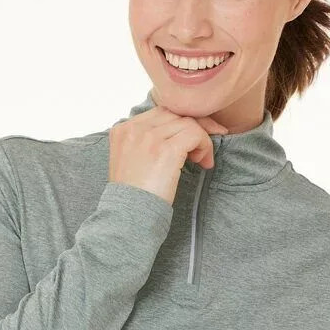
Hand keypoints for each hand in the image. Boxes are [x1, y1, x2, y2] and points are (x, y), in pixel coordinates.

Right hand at [108, 106, 230, 206]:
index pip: (159, 113)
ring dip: (201, 140)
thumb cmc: (132, 196)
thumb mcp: (130, 162)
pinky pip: (195, 134)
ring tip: (202, 160)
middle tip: (206, 144)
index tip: (193, 136)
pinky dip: (204, 146)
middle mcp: (134, 129)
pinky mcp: (166, 150)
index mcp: (123, 130)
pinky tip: (203, 163)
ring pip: (187, 123)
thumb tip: (175, 135)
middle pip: (174, 114)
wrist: (129, 216)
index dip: (180, 123)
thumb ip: (144, 143)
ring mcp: (149, 138)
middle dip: (196, 126)